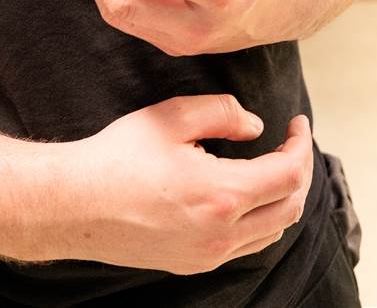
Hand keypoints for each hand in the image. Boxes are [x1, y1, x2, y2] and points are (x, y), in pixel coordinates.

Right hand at [50, 96, 312, 274]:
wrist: (75, 204)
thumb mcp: (173, 116)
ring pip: (270, 232)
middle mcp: (221, 234)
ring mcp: (207, 255)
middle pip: (289, 208)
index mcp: (222, 195)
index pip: (289, 175)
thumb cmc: (119, 156)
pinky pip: (244, 246)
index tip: (298, 122)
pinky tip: (245, 196)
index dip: (301, 145)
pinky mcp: (191, 263)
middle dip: (299, 171)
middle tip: (290, 142)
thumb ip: (223, 113)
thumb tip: (255, 127)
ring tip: (274, 166)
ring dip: (282, 198)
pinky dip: (259, 219)